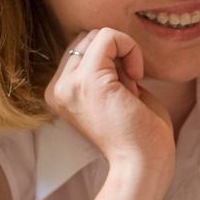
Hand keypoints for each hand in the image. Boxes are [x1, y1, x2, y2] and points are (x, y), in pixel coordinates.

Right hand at [44, 27, 173, 171]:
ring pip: (96, 34)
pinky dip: (130, 48)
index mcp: (61, 93)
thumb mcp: (117, 95)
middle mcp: (58, 88)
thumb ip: (109, 70)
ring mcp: (69, 83)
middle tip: (131, 88)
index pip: (80, 51)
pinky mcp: (88, 80)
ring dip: (124, 53)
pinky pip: (109, 36)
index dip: (111, 60)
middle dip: (116, 55)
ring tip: (131, 86)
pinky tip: (137, 77)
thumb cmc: (140, 135)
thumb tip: (112, 41)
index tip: (128, 87)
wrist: (142, 165)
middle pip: (86, 39)